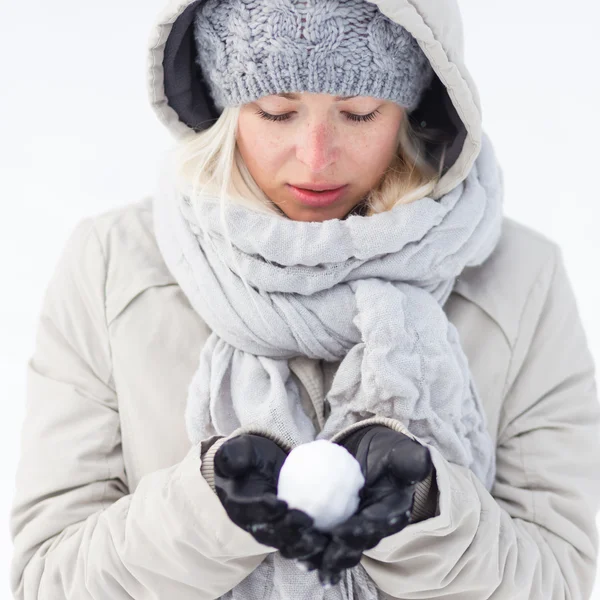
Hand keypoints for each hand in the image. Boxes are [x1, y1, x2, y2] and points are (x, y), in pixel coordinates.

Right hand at [213, 434, 328, 561]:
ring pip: (286, 545)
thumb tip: (233, 462)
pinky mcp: (291, 533)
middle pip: (269, 535)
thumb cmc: (251, 456)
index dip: (263, 511)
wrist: (264, 465)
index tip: (281, 504)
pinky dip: (316, 545)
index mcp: (237, 506)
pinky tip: (333, 538)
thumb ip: (235, 454)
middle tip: (307, 521)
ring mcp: (273, 532)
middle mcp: (253, 524)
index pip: (248, 512)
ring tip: (321, 538)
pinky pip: (302, 542)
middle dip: (288, 533)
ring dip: (304, 546)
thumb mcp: (241, 449)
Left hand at [297, 426, 432, 586]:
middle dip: (336, 556)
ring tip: (300, 557)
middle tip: (318, 555)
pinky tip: (286, 545)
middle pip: (353, 548)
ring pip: (332, 550)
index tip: (345, 531)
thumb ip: (408, 459)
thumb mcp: (399, 450)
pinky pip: (316, 538)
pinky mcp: (330, 528)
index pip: (378, 525)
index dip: (363, 531)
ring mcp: (349, 532)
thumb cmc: (387, 451)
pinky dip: (302, 543)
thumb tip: (422, 459)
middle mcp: (370, 530)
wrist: (372, 454)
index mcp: (391, 514)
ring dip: (316, 556)